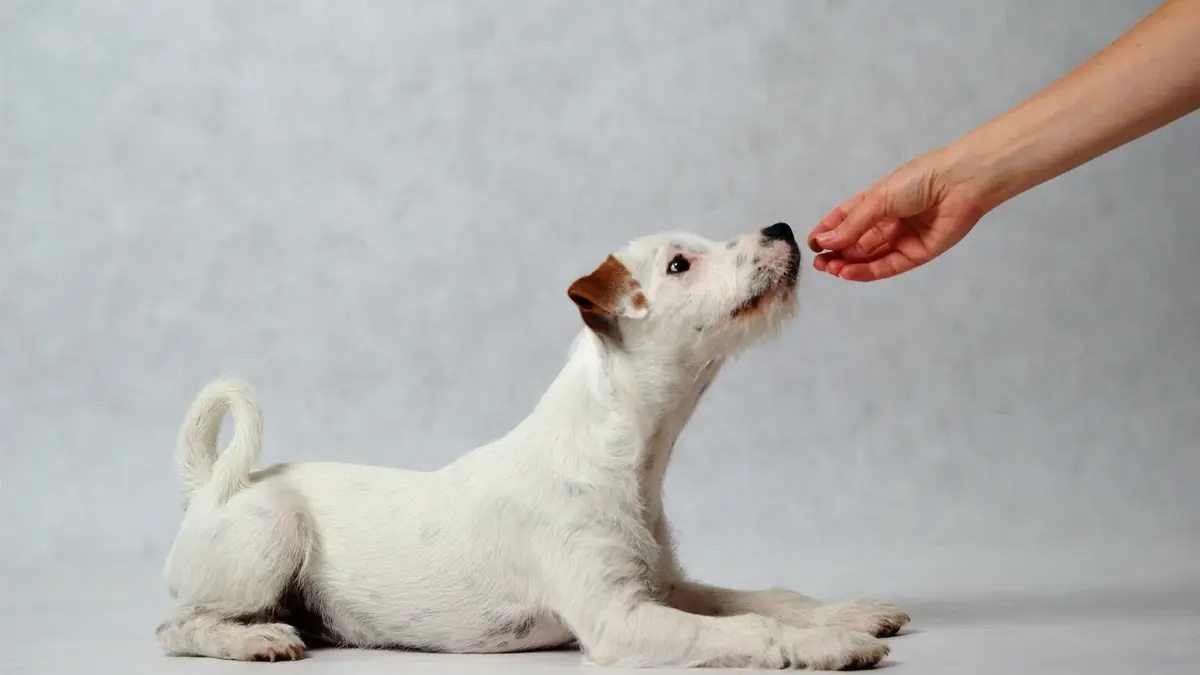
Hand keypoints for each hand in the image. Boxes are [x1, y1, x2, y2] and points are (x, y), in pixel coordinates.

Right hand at [806, 149, 991, 281]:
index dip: (829, 231)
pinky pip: (888, 266)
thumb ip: (853, 224)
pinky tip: (848, 272)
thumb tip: (826, 241)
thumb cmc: (920, 180)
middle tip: (819, 262)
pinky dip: (867, 271)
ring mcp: (902, 239)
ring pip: (869, 257)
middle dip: (836, 252)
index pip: (846, 219)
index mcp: (877, 201)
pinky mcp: (917, 254)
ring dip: (848, 264)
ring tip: (830, 268)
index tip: (813, 243)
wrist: (961, 183)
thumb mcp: (878, 199)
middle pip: (856, 242)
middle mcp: (888, 221)